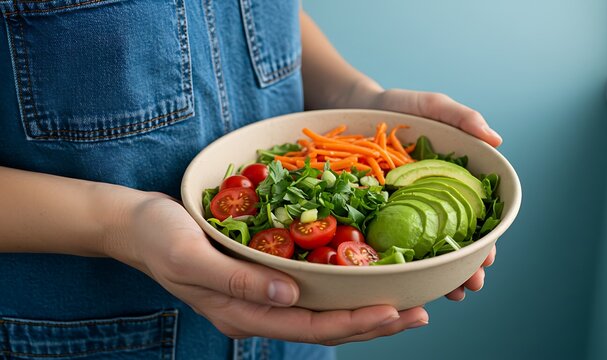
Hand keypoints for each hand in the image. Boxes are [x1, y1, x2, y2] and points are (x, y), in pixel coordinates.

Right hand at [107, 195, 428, 344]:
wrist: (134, 224)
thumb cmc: (159, 237)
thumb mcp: (192, 257)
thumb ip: (239, 281)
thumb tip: (290, 295)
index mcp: (242, 312)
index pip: (310, 325)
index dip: (355, 322)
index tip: (395, 312)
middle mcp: (257, 309)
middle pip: (325, 326)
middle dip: (373, 323)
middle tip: (419, 311)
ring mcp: (259, 296)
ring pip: (322, 312)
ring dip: (363, 310)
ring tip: (404, 304)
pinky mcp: (260, 276)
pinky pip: (309, 291)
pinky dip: (340, 289)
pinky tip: (361, 279)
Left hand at [367, 88, 500, 299]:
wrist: (350, 107)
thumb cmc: (397, 106)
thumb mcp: (430, 106)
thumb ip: (461, 117)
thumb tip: (497, 140)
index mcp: (447, 182)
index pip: (473, 218)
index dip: (485, 241)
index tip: (487, 260)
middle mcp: (427, 201)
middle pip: (451, 240)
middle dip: (463, 267)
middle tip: (467, 288)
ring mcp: (399, 210)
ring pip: (422, 248)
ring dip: (435, 274)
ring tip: (443, 294)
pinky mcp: (372, 212)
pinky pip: (384, 240)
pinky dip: (394, 262)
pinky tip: (399, 282)